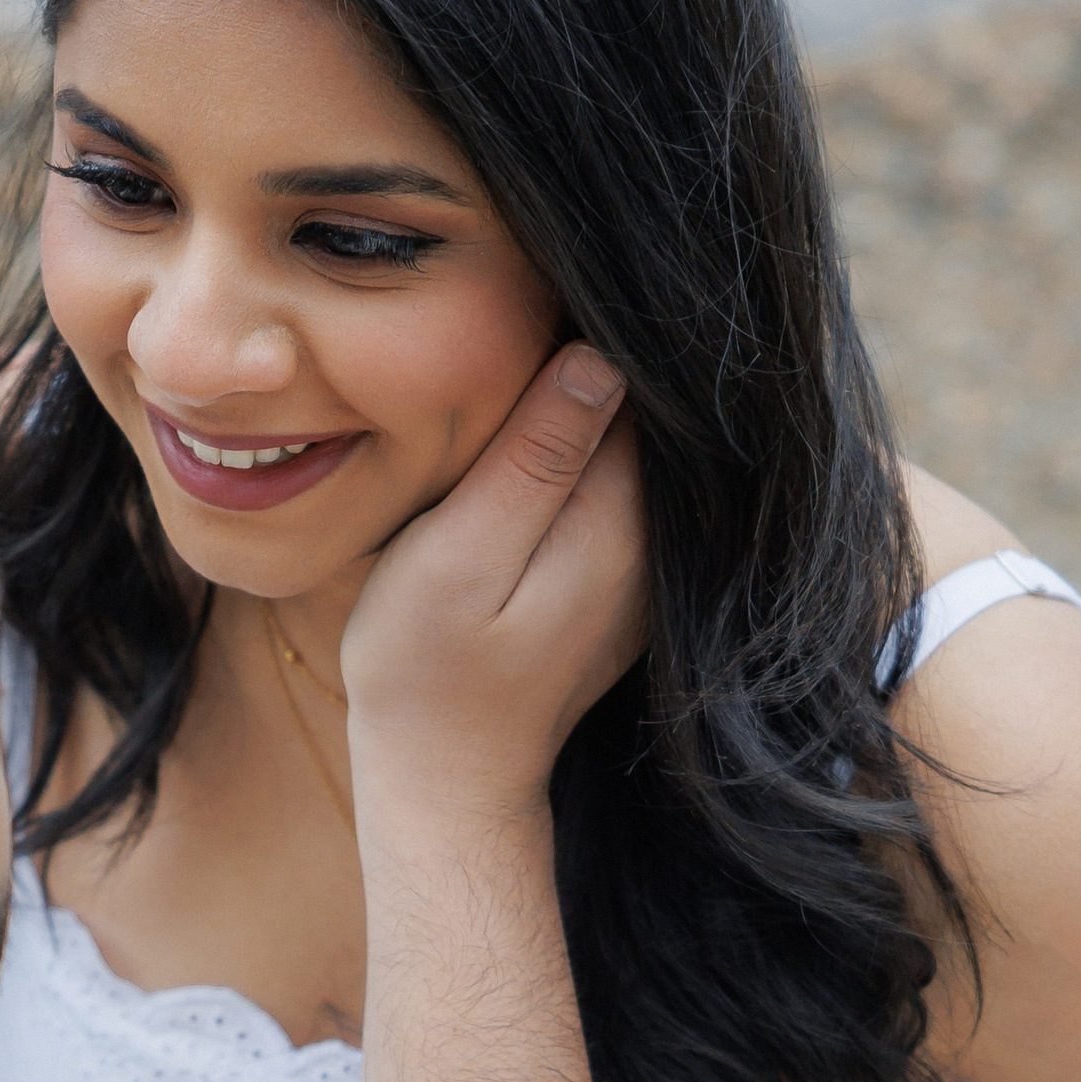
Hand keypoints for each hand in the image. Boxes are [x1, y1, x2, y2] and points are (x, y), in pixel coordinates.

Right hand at [341, 346, 647, 821]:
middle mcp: (653, 539)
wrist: (448, 779)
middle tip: (524, 321)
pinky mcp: (619, 582)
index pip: (637, 380)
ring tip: (528, 368)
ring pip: (634, 446)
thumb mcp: (458, 556)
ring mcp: (643, 566)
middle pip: (645, 409)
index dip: (588, 326)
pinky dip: (589, 456)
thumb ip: (531, 461)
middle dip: (598, 356)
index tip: (531, 302)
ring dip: (590, 406)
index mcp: (620, 519)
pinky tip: (539, 444)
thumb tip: (599, 356)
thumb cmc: (426, 670)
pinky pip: (619, 488)